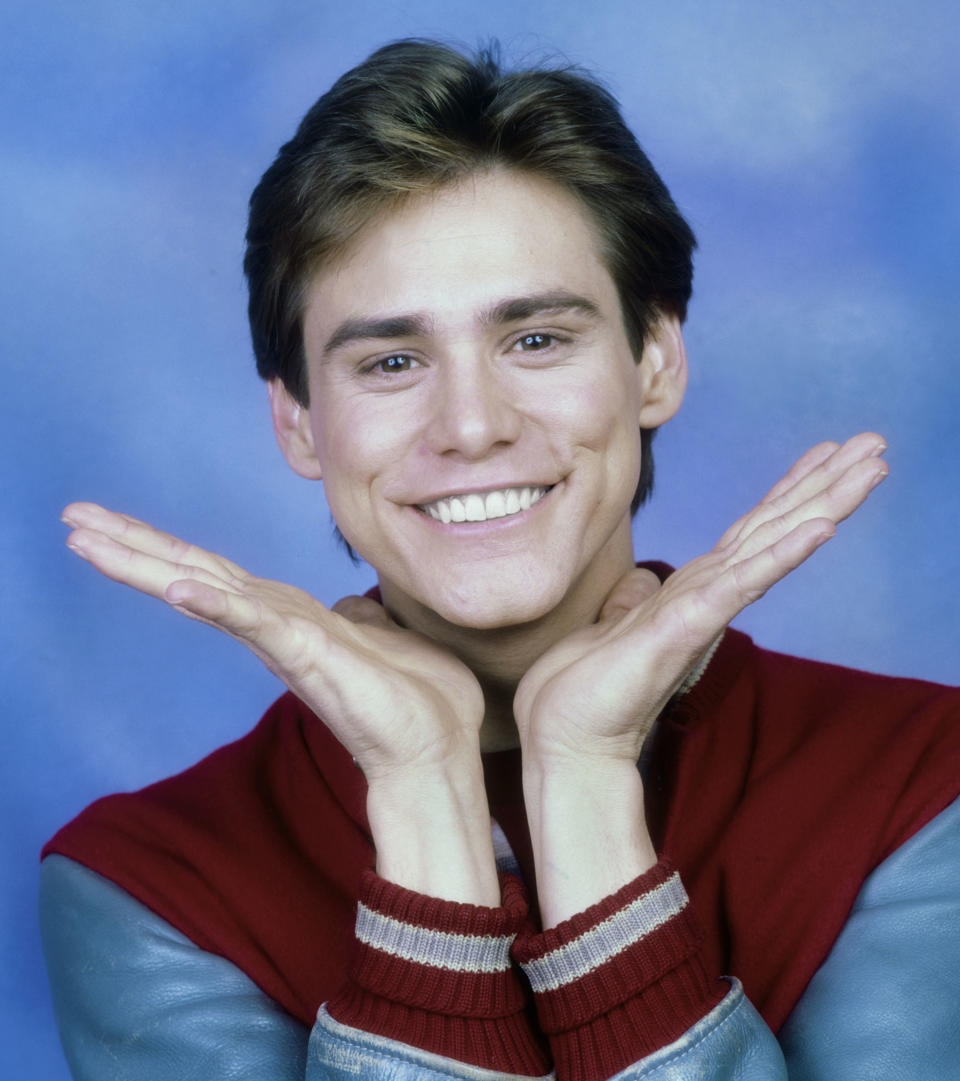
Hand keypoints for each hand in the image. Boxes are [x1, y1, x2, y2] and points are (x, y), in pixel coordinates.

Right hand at [61, 503, 484, 781]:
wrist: (438, 750)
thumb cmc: (414, 700)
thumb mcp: (381, 640)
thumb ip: (354, 620)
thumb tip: (348, 607)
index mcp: (290, 618)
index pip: (218, 573)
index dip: (166, 549)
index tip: (113, 524)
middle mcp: (275, 626)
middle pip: (192, 573)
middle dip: (132, 546)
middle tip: (72, 516)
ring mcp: (284, 641)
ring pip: (205, 589)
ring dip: (146, 563)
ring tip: (86, 538)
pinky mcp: (306, 656)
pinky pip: (255, 622)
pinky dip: (217, 604)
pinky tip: (177, 587)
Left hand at [514, 433, 889, 765]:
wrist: (566, 745)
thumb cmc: (585, 693)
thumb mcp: (611, 629)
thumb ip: (635, 602)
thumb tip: (642, 580)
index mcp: (691, 591)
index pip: (749, 530)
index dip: (788, 491)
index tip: (827, 453)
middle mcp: (708, 596)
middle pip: (775, 527)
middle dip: (826, 485)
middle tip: (877, 443)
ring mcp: (703, 612)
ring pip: (772, 545)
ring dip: (824, 504)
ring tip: (872, 466)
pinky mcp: (688, 628)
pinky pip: (742, 583)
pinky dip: (782, 554)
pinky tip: (820, 527)